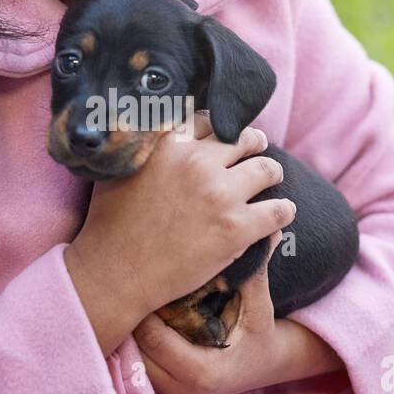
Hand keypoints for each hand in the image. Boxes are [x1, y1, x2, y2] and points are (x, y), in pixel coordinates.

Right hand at [68, 113, 294, 321]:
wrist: (116, 272)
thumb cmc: (110, 224)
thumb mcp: (119, 169)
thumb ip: (143, 146)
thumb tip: (153, 127)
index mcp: (170, 144)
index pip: (209, 120)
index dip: (220, 130)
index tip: (225, 140)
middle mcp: (198, 163)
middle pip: (245, 139)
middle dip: (254, 144)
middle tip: (257, 152)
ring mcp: (220, 195)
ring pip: (268, 170)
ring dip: (272, 174)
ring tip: (271, 183)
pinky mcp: (236, 228)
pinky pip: (279, 211)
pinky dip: (283, 211)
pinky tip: (280, 214)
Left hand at [133, 232, 283, 393]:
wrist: (265, 367)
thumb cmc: (261, 334)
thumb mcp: (260, 306)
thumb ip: (254, 274)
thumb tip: (268, 233)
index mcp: (203, 372)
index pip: (154, 338)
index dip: (145, 307)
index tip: (144, 278)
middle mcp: (181, 390)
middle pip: (135, 350)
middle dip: (132, 318)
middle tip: (128, 282)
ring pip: (130, 359)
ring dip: (129, 331)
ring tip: (128, 297)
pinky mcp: (163, 393)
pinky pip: (136, 365)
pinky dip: (134, 343)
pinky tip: (136, 316)